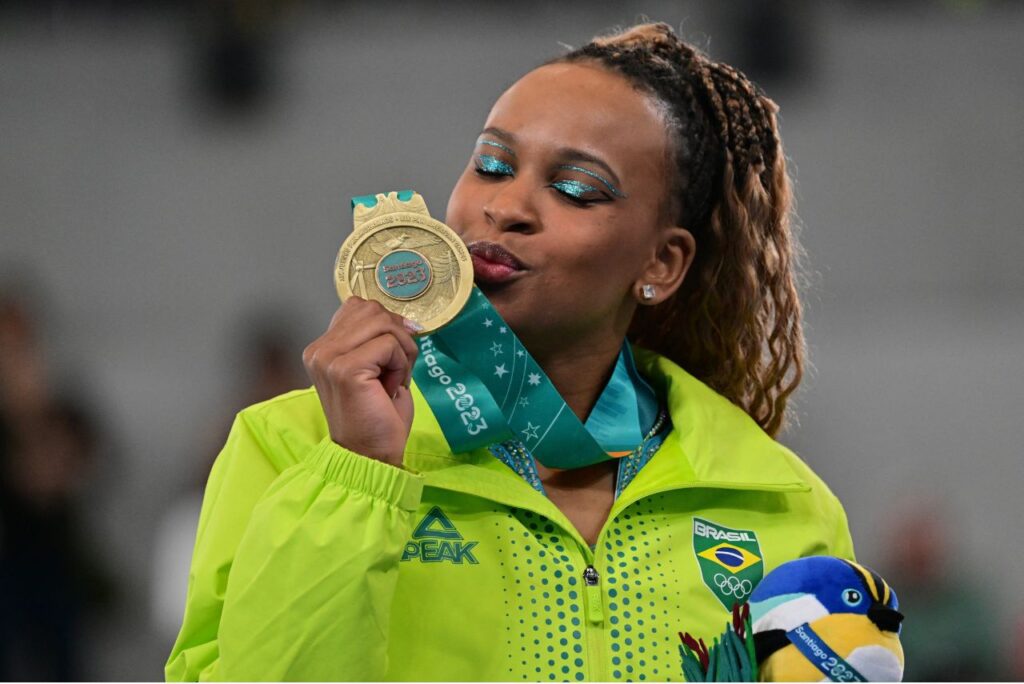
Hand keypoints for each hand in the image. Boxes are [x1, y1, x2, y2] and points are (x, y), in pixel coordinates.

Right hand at [302, 298, 419, 465]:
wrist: (372, 455)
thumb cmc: (378, 416)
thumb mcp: (377, 367)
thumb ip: (378, 337)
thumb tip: (404, 318)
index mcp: (322, 348)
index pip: (359, 306)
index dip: (387, 324)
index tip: (395, 353)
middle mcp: (319, 350)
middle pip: (373, 310)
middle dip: (398, 336)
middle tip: (398, 370)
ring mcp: (328, 358)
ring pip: (383, 323)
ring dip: (402, 351)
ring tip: (394, 379)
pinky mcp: (345, 369)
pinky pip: (388, 344)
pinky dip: (401, 365)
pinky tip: (391, 388)